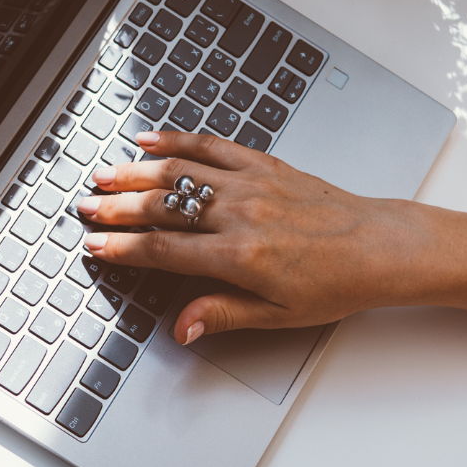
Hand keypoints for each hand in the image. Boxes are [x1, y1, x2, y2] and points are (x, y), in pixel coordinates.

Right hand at [78, 130, 425, 344]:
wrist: (381, 246)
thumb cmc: (336, 284)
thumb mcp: (277, 315)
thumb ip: (222, 314)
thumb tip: (181, 326)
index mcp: (241, 257)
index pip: (165, 251)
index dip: (123, 248)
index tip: (95, 245)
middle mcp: (241, 214)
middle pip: (163, 207)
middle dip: (118, 208)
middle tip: (85, 207)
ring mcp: (252, 184)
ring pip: (180, 171)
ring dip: (136, 172)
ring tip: (104, 174)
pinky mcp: (265, 165)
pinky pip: (213, 145)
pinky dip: (178, 140)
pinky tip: (150, 139)